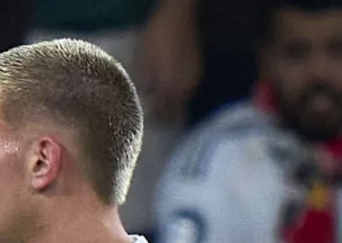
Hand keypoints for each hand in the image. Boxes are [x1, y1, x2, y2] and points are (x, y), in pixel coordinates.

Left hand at [138, 0, 200, 122]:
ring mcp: (194, 76)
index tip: (149, 126)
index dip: (158, 119)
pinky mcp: (197, 68)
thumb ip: (146, 81)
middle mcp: (185, 84)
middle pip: (178, 109)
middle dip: (168, 118)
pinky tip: (172, 94)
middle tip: (158, 124)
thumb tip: (146, 98)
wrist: (179, 16)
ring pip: (184, 99)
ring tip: (164, 113)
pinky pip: (188, 89)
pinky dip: (180, 95)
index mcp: (171, 84)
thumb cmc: (157, 37)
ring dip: (175, 107)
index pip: (165, 111)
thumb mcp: (144, 59)